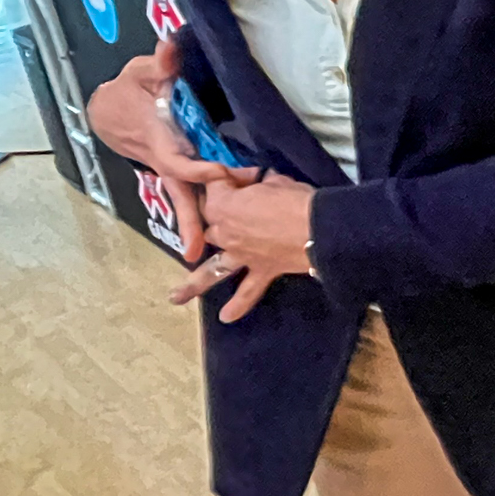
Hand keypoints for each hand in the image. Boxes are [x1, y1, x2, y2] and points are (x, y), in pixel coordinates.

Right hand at [86, 38, 252, 260]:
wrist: (108, 106)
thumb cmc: (130, 88)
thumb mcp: (142, 70)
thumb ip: (160, 62)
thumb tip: (169, 47)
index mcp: (160, 139)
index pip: (179, 160)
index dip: (198, 168)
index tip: (222, 173)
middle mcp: (165, 159)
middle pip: (180, 193)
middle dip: (189, 220)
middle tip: (199, 250)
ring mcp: (169, 168)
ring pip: (183, 198)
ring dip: (192, 225)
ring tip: (201, 257)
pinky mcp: (174, 171)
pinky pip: (187, 193)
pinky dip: (196, 213)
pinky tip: (208, 239)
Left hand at [184, 171, 315, 321]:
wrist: (318, 228)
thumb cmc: (296, 199)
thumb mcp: (275, 180)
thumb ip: (258, 183)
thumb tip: (259, 184)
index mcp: (223, 205)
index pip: (214, 187)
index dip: (229, 180)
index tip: (248, 177)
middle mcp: (224, 233)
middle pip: (208, 227)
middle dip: (215, 220)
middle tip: (237, 212)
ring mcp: (240, 255)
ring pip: (212, 269)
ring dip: (194, 283)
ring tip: (176, 297)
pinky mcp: (261, 272)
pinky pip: (247, 292)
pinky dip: (237, 306)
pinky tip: (225, 317)